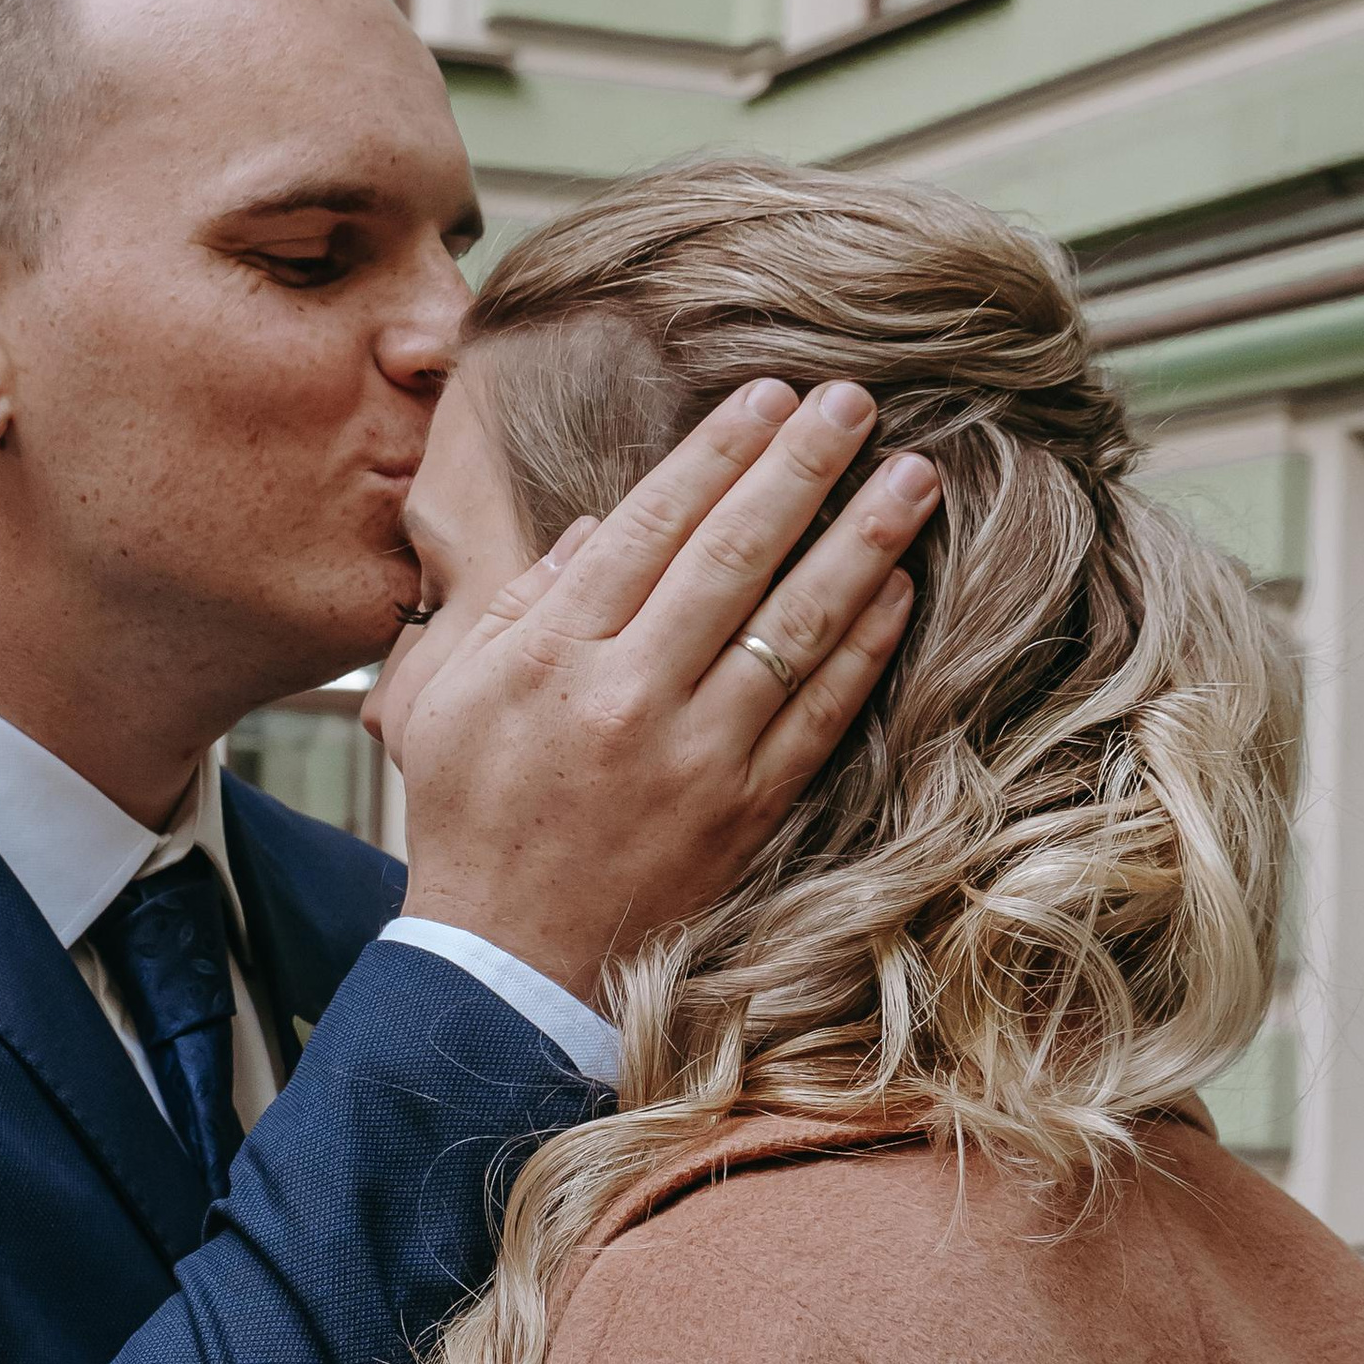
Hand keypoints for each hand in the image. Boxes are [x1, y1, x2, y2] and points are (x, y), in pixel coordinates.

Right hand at [397, 380, 936, 1001]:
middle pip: (734, 555)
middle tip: (855, 400)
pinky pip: (822, 711)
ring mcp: (697, 757)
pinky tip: (899, 587)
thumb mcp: (450, 700)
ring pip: (795, 625)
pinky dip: (867, 645)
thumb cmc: (472, 824)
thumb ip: (520, 603)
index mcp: (553, 657)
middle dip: (802, 467)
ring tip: (913, 476)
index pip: (652, 526)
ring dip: (862, 540)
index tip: (768, 395)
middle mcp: (629, 697)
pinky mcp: (746, 810)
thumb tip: (602, 525)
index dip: (717, 452)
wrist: (506, 967)